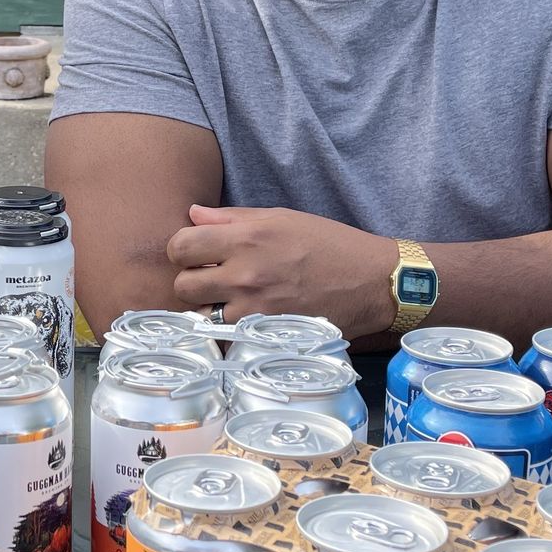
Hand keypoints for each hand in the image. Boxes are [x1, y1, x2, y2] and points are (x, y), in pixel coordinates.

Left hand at [166, 205, 399, 338]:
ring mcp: (254, 308)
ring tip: (228, 301)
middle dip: (191, 280)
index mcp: (246, 237)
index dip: (182, 249)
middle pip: (182, 285)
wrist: (371, 282)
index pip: (180, 245)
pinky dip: (227, 331)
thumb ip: (232, 218)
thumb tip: (193, 214)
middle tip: (211, 279)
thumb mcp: (282, 217)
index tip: (195, 253)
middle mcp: (245, 273)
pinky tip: (242, 320)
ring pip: (200, 316)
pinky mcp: (266, 334)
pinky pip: (225, 337)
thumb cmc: (328, 244)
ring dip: (208, 309)